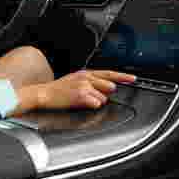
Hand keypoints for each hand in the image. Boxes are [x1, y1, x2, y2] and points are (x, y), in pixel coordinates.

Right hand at [10, 70, 136, 115]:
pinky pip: (96, 103)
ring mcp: (85, 85)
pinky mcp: (82, 95)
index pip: (108, 73)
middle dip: (104, 93)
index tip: (133, 78)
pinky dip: (91, 105)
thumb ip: (91, 81)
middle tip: (91, 96)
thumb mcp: (75, 80)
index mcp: (86, 73)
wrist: (45, 94)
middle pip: (109, 86)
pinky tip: (81, 103)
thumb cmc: (59, 90)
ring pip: (102, 98)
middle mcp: (87, 77)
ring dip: (95, 101)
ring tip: (81, 100)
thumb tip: (105, 86)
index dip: (123, 76)